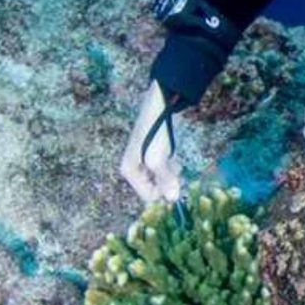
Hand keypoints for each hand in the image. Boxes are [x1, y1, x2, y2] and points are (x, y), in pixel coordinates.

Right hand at [119, 81, 183, 203]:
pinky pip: (165, 167)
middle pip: (155, 187)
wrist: (160, 106)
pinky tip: (174, 155)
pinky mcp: (154, 152)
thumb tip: (173, 199)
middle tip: (175, 167)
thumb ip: (165, 180)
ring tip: (174, 158)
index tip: (175, 181)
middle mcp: (134, 168)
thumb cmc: (155, 133)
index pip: (148, 196)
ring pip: (162, 177)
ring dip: (171, 172)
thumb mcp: (158, 159)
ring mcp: (144, 160)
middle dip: (168, 181)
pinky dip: (172, 163)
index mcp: (129, 172)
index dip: (163, 192)